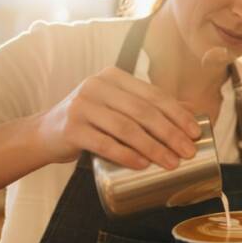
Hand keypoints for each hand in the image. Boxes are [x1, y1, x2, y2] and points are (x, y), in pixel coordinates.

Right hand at [34, 66, 200, 167]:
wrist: (45, 134)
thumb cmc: (92, 121)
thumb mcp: (117, 107)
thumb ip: (147, 106)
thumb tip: (194, 112)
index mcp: (113, 77)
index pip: (153, 95)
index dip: (177, 114)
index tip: (195, 134)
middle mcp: (97, 86)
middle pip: (143, 111)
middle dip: (170, 133)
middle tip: (188, 153)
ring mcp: (82, 106)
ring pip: (126, 128)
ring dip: (153, 147)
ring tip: (171, 163)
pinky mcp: (71, 129)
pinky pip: (104, 143)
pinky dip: (126, 155)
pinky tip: (142, 165)